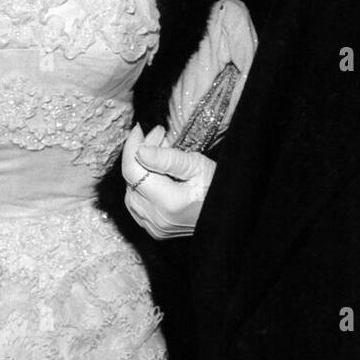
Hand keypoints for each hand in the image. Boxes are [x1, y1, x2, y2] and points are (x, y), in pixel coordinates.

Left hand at [121, 123, 214, 239]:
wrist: (229, 215)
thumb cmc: (218, 187)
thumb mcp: (198, 166)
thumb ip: (168, 158)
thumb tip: (140, 150)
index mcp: (169, 202)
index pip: (133, 171)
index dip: (132, 147)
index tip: (140, 129)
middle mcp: (157, 218)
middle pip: (131, 180)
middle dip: (138, 155)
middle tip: (158, 138)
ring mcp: (155, 227)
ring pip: (130, 193)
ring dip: (139, 171)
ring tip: (158, 156)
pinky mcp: (155, 230)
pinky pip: (137, 205)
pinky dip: (141, 188)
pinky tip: (155, 176)